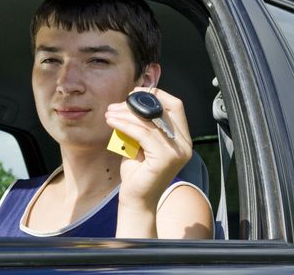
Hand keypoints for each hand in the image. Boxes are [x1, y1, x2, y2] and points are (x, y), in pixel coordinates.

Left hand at [105, 87, 192, 232]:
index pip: (175, 106)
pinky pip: (143, 133)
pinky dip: (125, 125)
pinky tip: (111, 122)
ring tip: (109, 114)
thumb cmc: (137, 172)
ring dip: (125, 114)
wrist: (136, 199)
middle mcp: (184, 144)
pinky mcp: (165, 159)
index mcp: (182, 138)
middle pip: (162, 110)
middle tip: (115, 106)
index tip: (133, 94)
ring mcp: (177, 152)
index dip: (156, 95)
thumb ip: (142, 124)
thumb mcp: (140, 142)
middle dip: (136, 104)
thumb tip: (129, 103)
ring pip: (150, 122)